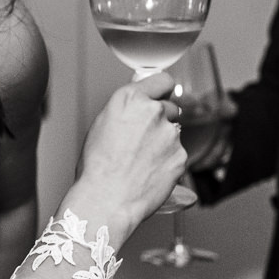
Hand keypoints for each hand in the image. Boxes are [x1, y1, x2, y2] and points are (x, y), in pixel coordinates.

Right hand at [72, 72, 185, 236]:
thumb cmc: (97, 167)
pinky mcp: (180, 155)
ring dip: (163, 142)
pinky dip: (167, 161)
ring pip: (173, 133)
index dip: (161, 90)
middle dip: (160, 120)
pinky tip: (149, 171)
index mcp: (130, 99)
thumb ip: (125, 109)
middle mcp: (153, 112)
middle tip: (142, 139)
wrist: (107, 199)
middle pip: (169, 107)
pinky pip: (177, 154)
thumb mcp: (101, 125)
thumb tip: (137, 107)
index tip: (160, 95)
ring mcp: (170, 134)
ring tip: (141, 160)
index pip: (162, 80)